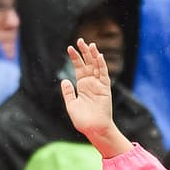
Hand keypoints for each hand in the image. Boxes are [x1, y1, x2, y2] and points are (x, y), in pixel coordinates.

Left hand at [60, 39, 130, 157]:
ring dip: (94, 56)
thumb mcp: (71, 105)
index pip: (79, 67)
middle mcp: (91, 83)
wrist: (93, 129)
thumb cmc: (83, 120)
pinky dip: (102, 65)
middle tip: (80, 40)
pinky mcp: (105, 89)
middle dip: (84, 52)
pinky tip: (99, 56)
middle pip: (88, 63)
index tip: (70, 48)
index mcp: (82, 86)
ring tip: (90, 44)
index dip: (75, 57)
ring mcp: (99, 85)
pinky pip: (104, 75)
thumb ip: (68, 92)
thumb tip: (64, 80)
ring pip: (97, 66)